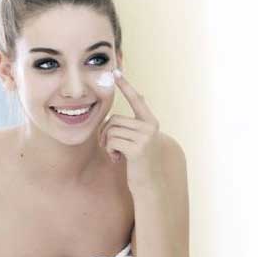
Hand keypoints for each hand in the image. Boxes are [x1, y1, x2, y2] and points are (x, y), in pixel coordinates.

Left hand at [99, 73, 164, 190]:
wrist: (149, 184)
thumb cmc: (140, 161)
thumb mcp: (139, 139)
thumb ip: (135, 122)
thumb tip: (140, 94)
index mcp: (150, 122)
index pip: (137, 100)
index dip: (126, 86)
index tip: (116, 72)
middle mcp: (150, 127)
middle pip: (115, 119)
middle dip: (106, 133)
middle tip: (109, 147)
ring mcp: (145, 138)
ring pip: (111, 130)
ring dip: (107, 143)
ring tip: (114, 154)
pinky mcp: (137, 149)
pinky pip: (112, 141)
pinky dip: (110, 151)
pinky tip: (117, 159)